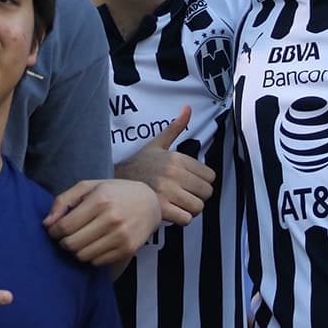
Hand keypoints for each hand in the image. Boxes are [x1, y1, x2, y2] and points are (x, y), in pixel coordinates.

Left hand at [43, 179, 160, 265]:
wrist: (150, 203)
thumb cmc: (115, 192)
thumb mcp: (89, 187)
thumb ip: (64, 201)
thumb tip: (47, 223)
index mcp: (101, 200)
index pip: (65, 226)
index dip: (54, 231)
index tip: (54, 230)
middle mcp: (112, 219)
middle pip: (72, 244)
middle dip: (63, 242)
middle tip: (66, 236)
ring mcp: (121, 236)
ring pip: (83, 256)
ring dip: (76, 250)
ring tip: (80, 240)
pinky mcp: (127, 250)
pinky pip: (97, 262)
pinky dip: (90, 256)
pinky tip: (94, 245)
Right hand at [115, 106, 215, 225]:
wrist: (116, 181)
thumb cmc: (140, 165)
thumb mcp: (158, 144)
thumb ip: (175, 128)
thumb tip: (188, 107)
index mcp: (177, 158)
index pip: (210, 176)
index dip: (202, 182)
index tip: (191, 183)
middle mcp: (173, 173)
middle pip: (206, 193)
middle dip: (198, 196)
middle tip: (185, 195)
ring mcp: (167, 191)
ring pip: (198, 207)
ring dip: (190, 209)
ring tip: (179, 204)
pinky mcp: (160, 208)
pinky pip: (186, 219)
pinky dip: (181, 219)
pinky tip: (171, 212)